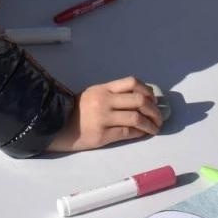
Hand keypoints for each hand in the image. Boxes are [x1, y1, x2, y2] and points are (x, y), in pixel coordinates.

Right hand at [47, 76, 163, 151]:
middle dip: (154, 109)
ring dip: (150, 124)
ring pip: (136, 117)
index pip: (131, 82)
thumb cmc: (77, 111)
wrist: (57, 126)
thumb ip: (113, 95)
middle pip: (138, 100)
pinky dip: (139, 133)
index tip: (153, 99)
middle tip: (160, 117)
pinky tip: (143, 134)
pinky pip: (127, 132)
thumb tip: (140, 100)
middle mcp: (105, 101)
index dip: (147, 91)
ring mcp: (104, 118)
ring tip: (155, 128)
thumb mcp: (93, 95)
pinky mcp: (102, 135)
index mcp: (103, 89)